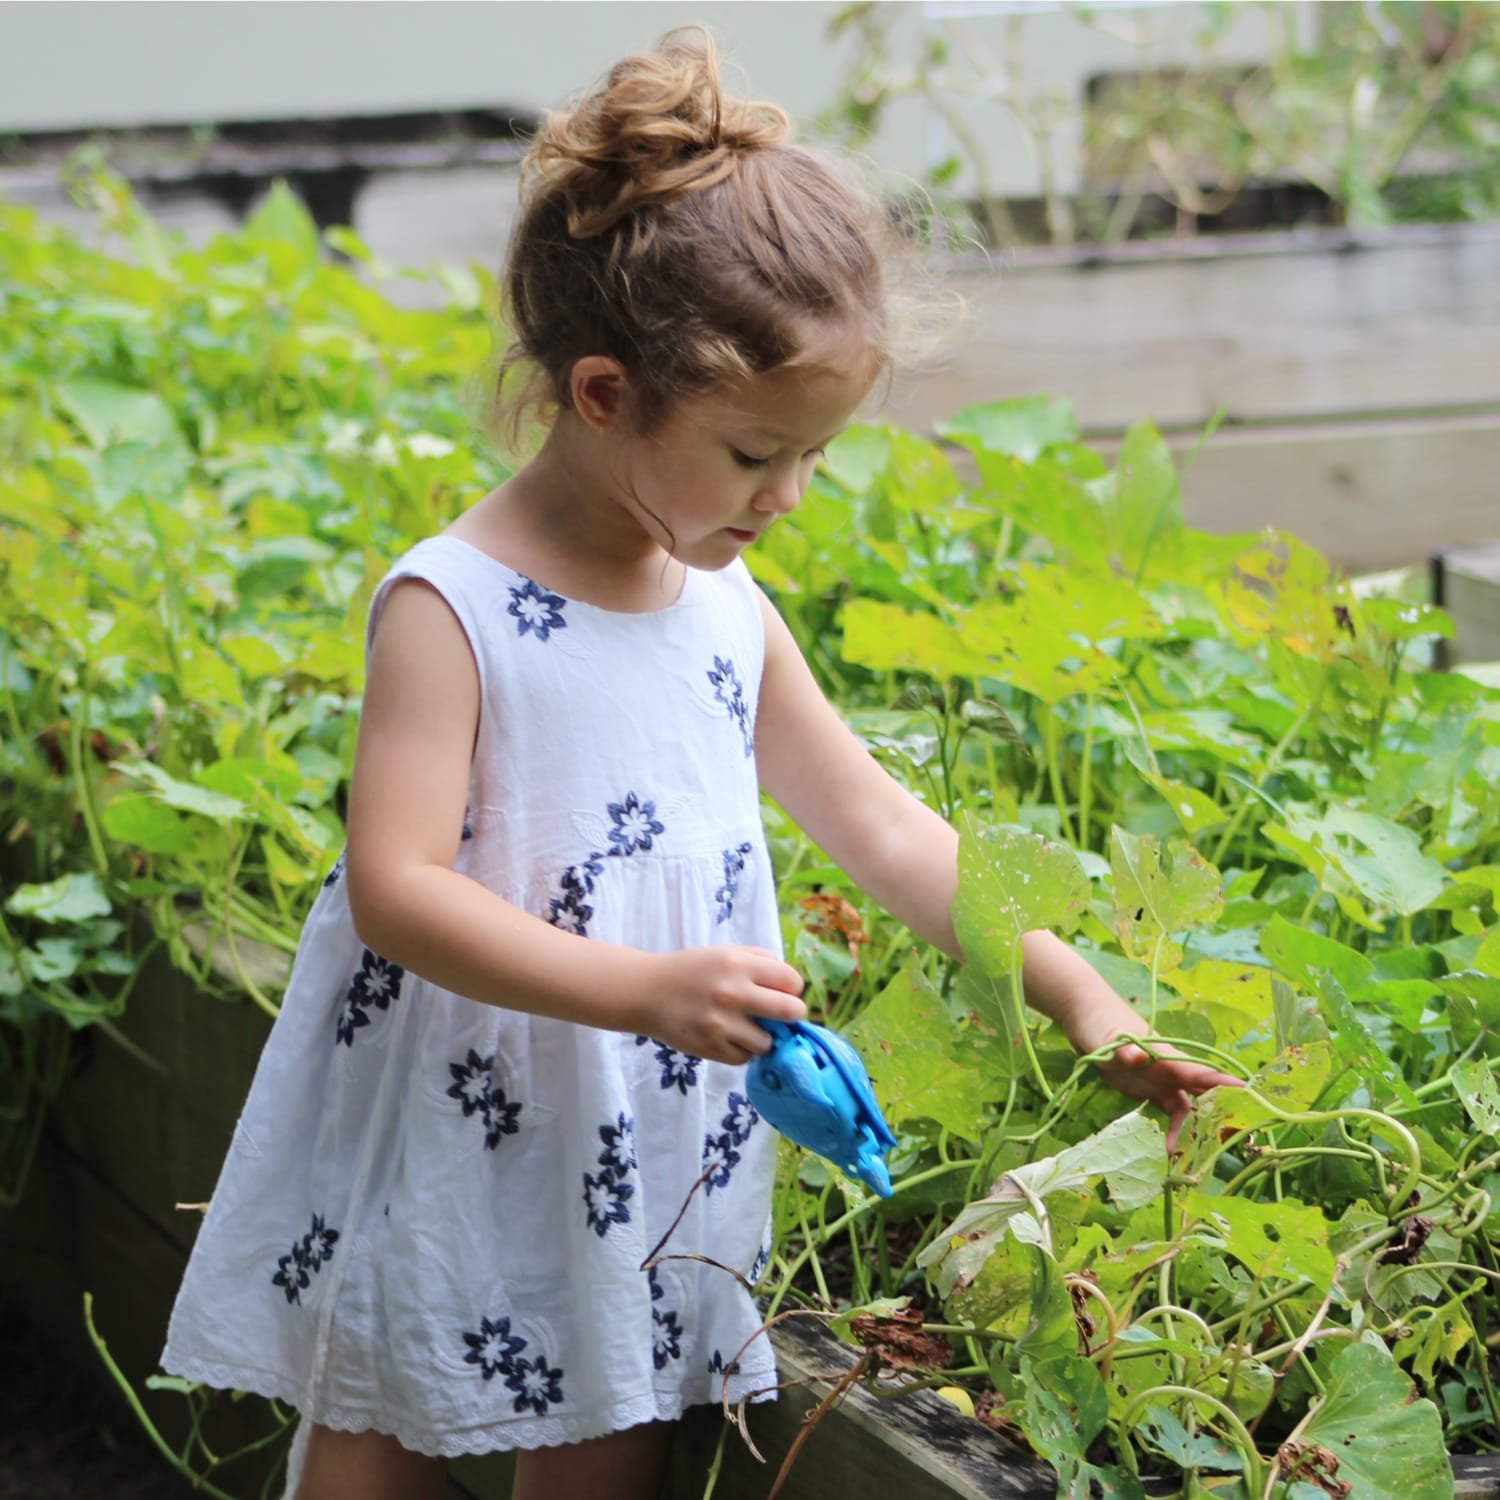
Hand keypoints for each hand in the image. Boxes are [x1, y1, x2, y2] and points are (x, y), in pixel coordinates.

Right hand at [635, 946, 805, 1064]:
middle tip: (779, 1015)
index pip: (792, 981)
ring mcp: (722, 1024)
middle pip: (791, 1012)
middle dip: (790, 1014)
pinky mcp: (711, 1048)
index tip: (783, 992)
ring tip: (744, 1026)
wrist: (647, 993)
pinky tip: (727, 1036)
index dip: (792, 988)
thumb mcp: (726, 953)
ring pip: (769, 1042)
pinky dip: (741, 1050)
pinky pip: (745, 1057)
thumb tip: (795, 987)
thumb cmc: (693, 971)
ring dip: (762, 1036)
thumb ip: (762, 962)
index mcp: (738, 964)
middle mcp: (732, 993)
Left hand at [1092, 1040, 1241, 1151]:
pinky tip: (1166, 1150)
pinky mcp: (1150, 1090)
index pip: (1202, 1072)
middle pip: (1204, 1093)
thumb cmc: (1102, 1025)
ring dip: (1192, 1131)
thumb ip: (1123, 1049)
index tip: (1251, 1097)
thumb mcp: (1109, 1039)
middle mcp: (1171, 1070)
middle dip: (1220, 1115)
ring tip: (1186, 1158)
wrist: (1088, 1021)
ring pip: (1188, 1108)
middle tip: (1233, 1142)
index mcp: (1167, 1057)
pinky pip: (1170, 1113)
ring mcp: (1162, 1081)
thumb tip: (1137, 1056)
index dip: (1226, 1086)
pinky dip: (1173, 1131)